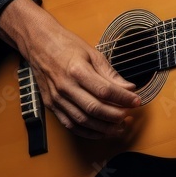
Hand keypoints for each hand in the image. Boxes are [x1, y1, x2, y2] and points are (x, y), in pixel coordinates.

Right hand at [0, 0, 139, 138]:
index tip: (137, 101)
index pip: (105, 90)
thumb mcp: (92, 53)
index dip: (124, 98)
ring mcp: (56, 98)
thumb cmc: (66, 45)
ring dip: (104, 128)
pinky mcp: (51, 105)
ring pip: (83, 121)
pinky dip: (87, 132)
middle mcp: (65, 86)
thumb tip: (129, 88)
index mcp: (77, 70)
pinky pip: (70, 125)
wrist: (38, 44)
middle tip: (129, 116)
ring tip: (119, 127)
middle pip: (95, 108)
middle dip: (116, 116)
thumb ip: (111, 73)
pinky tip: (101, 131)